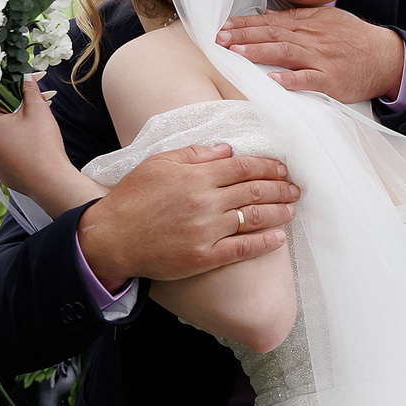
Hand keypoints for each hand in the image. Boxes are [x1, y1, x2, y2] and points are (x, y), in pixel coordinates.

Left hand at [0, 79, 98, 210]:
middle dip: (8, 103)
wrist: (49, 182)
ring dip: (8, 119)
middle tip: (29, 98)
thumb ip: (27, 87)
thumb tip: (24, 75)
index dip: (3, 86)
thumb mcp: (36, 109)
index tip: (17, 82)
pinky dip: (7, 135)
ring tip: (30, 116)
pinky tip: (25, 134)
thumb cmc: (41, 149)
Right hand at [80, 144, 300, 286]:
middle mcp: (205, 202)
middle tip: (296, 189)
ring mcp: (206, 231)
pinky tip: (279, 238)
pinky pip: (242, 248)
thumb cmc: (132, 198)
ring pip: (254, 217)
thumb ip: (194, 154)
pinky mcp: (203, 257)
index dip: (267, 167)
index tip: (282, 169)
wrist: (110, 238)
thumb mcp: (157, 163)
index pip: (242, 167)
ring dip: (279, 212)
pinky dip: (265, 243)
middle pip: (254, 190)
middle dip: (280, 188)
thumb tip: (227, 149)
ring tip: (293, 209)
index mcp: (195, 176)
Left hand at [216, 8, 405, 105]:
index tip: (221, 27)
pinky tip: (273, 81)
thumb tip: (267, 16)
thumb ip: (297, 18)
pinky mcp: (331, 80)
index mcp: (307, 25)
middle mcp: (310, 39)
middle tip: (218, 40)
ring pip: (286, 53)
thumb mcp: (326, 19)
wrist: (386, 55)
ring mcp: (320, 59)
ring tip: (237, 54)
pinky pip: (309, 79)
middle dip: (243, 37)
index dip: (244, 24)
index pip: (269, 22)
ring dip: (260, 53)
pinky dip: (291, 80)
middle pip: (271, 35)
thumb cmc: (354, 38)